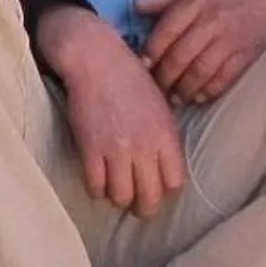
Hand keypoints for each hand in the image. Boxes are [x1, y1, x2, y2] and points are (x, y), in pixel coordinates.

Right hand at [35, 4, 187, 215]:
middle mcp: (144, 147)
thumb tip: (167, 165)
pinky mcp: (90, 149)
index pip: (175, 183)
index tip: (155, 187)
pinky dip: (96, 189)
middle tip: (135, 201)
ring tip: (114, 189)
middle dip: (143, 206)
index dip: (165, 190)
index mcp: (166, 135)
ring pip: (121, 198)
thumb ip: (166, 137)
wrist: (96, 60)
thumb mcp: (161, 105)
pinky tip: (97, 179)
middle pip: (149, 199)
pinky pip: (95, 186)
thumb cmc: (130, 79)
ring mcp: (116, 149)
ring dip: (118, 197)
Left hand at [136, 0, 265, 106]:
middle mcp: (211, 22)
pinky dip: (207, 92)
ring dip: (182, 89)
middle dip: (163, 77)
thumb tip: (137, 5)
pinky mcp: (246, 56)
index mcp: (196, 1)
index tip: (141, 66)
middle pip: (179, 56)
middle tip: (155, 89)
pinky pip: (222, 79)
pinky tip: (198, 97)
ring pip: (198, 72)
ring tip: (174, 98)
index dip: (151, 52)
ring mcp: (230, 41)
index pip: (166, 31)